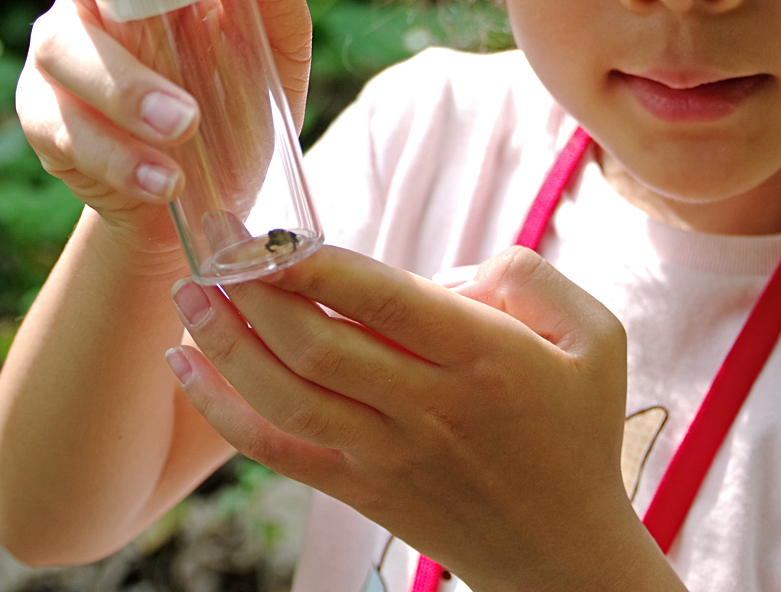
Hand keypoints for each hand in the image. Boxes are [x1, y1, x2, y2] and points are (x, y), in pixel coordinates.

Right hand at [17, 0, 310, 261]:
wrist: (217, 195)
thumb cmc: (243, 93)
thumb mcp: (280, 34)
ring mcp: (60, 53)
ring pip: (64, 45)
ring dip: (127, 85)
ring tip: (185, 123)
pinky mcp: (46, 122)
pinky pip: (64, 128)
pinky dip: (118, 156)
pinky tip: (163, 179)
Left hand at [167, 246, 653, 591]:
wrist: (561, 551)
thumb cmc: (578, 429)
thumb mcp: (595, 336)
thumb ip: (528, 277)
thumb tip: (448, 270)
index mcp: (484, 358)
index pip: (386, 302)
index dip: (320, 265)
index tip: (275, 230)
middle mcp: (428, 408)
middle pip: (319, 347)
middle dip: (254, 290)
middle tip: (213, 240)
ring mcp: (387, 455)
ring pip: (288, 397)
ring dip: (226, 342)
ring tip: (187, 292)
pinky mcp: (360, 491)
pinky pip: (278, 451)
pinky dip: (223, 411)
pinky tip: (185, 366)